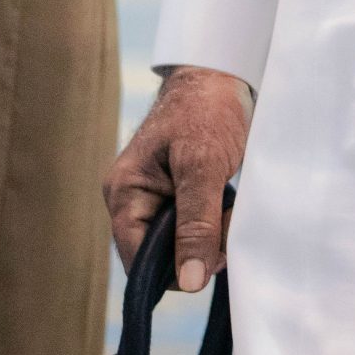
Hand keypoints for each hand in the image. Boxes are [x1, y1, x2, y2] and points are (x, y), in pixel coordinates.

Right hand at [104, 66, 252, 291]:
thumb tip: (189, 282)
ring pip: (179, 242)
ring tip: (230, 208)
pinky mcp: (177, 193)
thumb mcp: (204, 166)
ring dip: (209, 235)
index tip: (212, 259)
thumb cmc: (206, 109)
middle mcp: (133, 199)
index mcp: (124, 192)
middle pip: (158, 254)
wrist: (223, 72)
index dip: (172, 268)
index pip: (136, 258)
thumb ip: (196, 223)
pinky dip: (213, 223)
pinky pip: (191, 225)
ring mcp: (155, 197)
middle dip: (195, 249)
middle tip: (227, 225)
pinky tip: (229, 205)